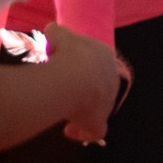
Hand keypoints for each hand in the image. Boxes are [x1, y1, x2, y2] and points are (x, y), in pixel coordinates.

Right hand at [44, 22, 124, 145]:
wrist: (73, 78)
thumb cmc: (68, 54)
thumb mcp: (60, 36)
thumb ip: (57, 33)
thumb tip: (51, 30)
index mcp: (105, 56)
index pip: (97, 63)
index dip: (83, 67)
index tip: (69, 71)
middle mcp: (111, 80)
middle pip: (100, 87)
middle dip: (86, 90)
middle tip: (68, 92)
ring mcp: (108, 104)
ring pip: (97, 109)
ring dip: (83, 111)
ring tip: (67, 113)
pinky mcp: (99, 123)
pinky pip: (93, 131)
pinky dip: (82, 132)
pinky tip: (69, 131)